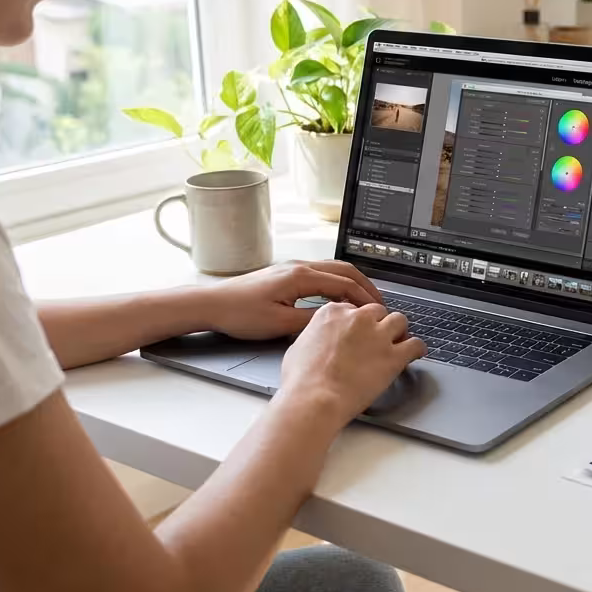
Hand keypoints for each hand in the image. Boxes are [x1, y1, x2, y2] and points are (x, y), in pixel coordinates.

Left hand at [202, 260, 384, 340]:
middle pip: (344, 270)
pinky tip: (337, 297)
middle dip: (366, 286)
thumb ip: (312, 321)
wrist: (212, 304)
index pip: (345, 283)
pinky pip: (320, 273)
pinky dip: (337, 283)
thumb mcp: (280, 324)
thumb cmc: (240, 313)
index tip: (378, 311)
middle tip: (379, 303)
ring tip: (363, 300)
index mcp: (301, 276)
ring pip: (333, 269)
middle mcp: (299, 267)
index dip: (365, 298)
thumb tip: (337, 321)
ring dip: (352, 282)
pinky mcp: (285, 274)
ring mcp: (291, 268)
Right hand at [278, 303, 426, 421]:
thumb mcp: (299, 346)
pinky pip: (416, 344)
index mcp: (333, 312)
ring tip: (397, 344)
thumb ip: (316, 335)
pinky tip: (415, 354)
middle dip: (378, 325)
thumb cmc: (301, 380)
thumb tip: (320, 340)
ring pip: (399, 321)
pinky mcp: (394, 355)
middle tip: (377, 340)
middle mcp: (358, 318)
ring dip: (399, 332)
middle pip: (378, 312)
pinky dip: (417, 349)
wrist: (315, 398)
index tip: (358, 334)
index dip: (358, 324)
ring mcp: (378, 335)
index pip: (354, 309)